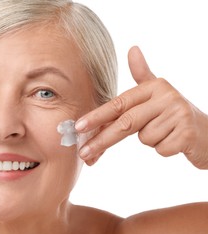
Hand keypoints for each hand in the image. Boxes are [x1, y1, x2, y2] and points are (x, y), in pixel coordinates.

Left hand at [75, 46, 207, 168]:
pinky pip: (160, 149)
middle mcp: (166, 96)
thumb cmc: (174, 114)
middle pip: (125, 122)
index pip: (119, 103)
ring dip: (152, 140)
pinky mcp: (188, 133)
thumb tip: (133, 48)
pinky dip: (165, 149)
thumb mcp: (158, 93)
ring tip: (167, 132)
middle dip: (102, 139)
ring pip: (144, 138)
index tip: (78, 127)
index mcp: (154, 87)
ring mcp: (179, 114)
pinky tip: (176, 141)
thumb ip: (142, 75)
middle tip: (83, 153)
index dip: (97, 115)